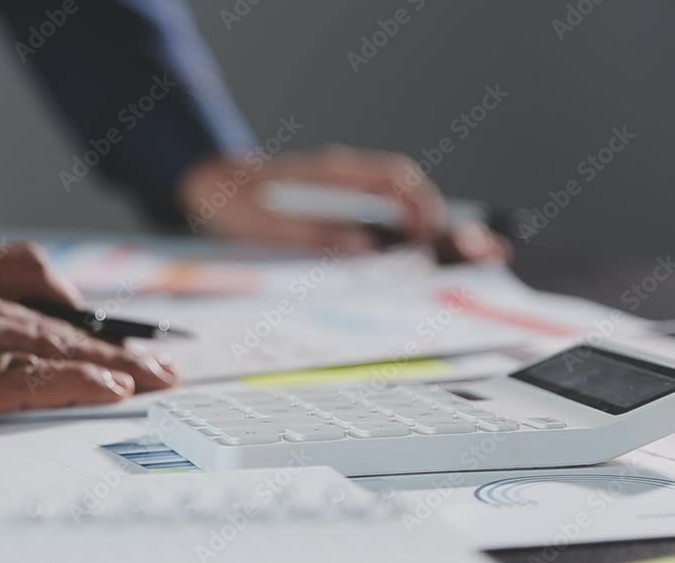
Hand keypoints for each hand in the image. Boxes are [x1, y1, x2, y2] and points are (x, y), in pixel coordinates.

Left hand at [180, 146, 508, 261]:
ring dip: (424, 237)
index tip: (435, 235)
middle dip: (443, 226)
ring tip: (459, 266)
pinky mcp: (331, 214)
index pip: (394, 180)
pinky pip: (374, 224)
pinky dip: (396, 244)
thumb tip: (362, 250)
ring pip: (394, 213)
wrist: (204, 186)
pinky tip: (409, 268)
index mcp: (332, 175)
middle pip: (407, 197)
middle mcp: (342, 181)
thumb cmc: (231, 202)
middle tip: (480, 254)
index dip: (421, 206)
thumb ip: (313, 237)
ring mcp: (339, 196)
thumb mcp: (264, 225)